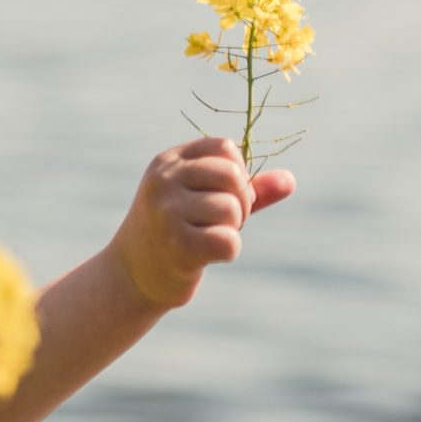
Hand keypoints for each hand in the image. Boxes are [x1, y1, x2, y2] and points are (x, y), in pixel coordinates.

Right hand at [107, 136, 295, 311]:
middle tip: (220, 222)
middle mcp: (164, 180)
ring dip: (230, 230)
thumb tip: (290, 180)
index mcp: (169, 161)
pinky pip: (227, 241)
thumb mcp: (202, 200)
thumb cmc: (173, 232)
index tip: (222, 194)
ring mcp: (166, 211)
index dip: (238, 172)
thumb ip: (246, 188)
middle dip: (240, 202)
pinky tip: (205, 257)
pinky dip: (228, 252)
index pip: (225, 147)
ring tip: (206, 239)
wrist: (130, 274)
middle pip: (232, 175)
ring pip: (231, 209)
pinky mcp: (176, 244)